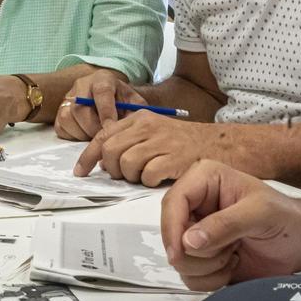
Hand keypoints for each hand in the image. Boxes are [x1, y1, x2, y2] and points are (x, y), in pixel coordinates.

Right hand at [55, 68, 144, 140]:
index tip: (111, 129)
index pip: (102, 92)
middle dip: (93, 128)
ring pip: (68, 118)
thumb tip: (133, 127)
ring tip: (96, 136)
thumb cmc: (122, 100)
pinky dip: (73, 135)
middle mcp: (81, 84)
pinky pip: (60, 127)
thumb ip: (136, 112)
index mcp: (102, 79)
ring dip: (83, 133)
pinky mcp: (60, 111)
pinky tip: (86, 135)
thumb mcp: (133, 102)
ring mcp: (68, 97)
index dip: (106, 112)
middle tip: (105, 138)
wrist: (110, 96)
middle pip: (80, 109)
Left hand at [73, 110, 210, 185]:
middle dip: (112, 169)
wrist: (219, 145)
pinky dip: (149, 182)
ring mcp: (161, 142)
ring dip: (131, 176)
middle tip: (125, 175)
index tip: (80, 171)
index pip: (103, 135)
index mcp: (140, 118)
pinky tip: (159, 178)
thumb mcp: (154, 132)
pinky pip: (147, 175)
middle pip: (110, 151)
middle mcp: (148, 127)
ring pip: (126, 164)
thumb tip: (103, 160)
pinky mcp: (174, 158)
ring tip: (145, 175)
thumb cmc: (183, 143)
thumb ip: (128, 141)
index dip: (88, 156)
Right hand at [161, 159, 300, 290]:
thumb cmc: (285, 217)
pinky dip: (211, 279)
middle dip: (200, 251)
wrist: (300, 243)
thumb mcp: (260, 212)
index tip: (180, 252)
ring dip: (208, 266)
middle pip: (171, 233)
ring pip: (179, 258)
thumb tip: (190, 240)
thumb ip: (226, 224)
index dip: (172, 227)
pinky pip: (189, 276)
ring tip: (234, 253)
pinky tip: (232, 265)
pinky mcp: (201, 256)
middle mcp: (196, 204)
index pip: (173, 201)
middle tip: (230, 249)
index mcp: (205, 179)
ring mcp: (196, 231)